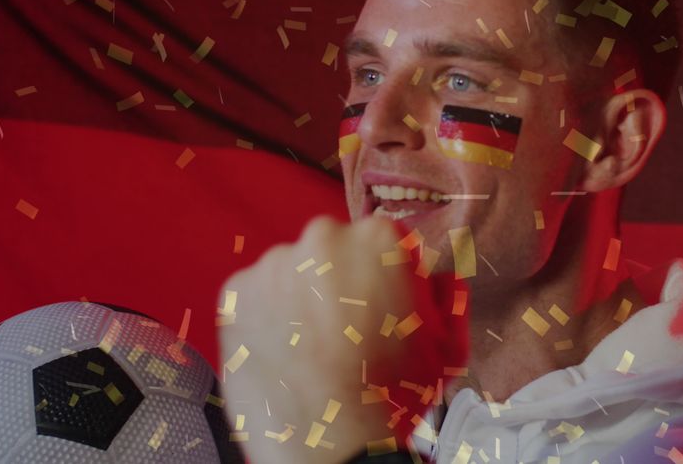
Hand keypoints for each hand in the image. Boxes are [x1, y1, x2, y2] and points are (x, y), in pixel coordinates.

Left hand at [219, 216, 466, 462]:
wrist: (333, 447)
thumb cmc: (392, 398)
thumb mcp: (443, 346)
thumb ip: (445, 297)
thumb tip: (440, 276)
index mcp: (378, 239)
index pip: (381, 242)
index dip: (385, 277)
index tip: (382, 306)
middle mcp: (322, 239)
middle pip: (332, 251)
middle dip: (338, 282)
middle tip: (346, 331)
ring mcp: (273, 264)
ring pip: (290, 272)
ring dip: (299, 298)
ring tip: (312, 348)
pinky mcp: (236, 293)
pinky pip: (255, 295)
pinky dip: (266, 316)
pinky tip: (285, 351)